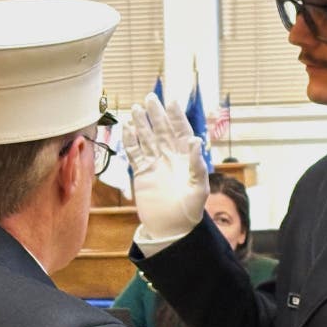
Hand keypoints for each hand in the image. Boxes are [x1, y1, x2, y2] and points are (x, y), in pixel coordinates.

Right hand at [121, 93, 209, 240]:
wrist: (172, 228)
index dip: (176, 117)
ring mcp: (155, 163)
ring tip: (135, 108)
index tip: (171, 102)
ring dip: (141, 124)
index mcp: (186, 157)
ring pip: (146, 139)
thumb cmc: (190, 210)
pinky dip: (130, 141)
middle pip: (162, 130)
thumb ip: (197, 165)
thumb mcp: (199, 188)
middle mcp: (170, 157)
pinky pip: (134, 153)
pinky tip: (127, 129)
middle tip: (150, 98)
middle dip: (156, 114)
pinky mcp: (142, 173)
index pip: (181, 131)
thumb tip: (195, 141)